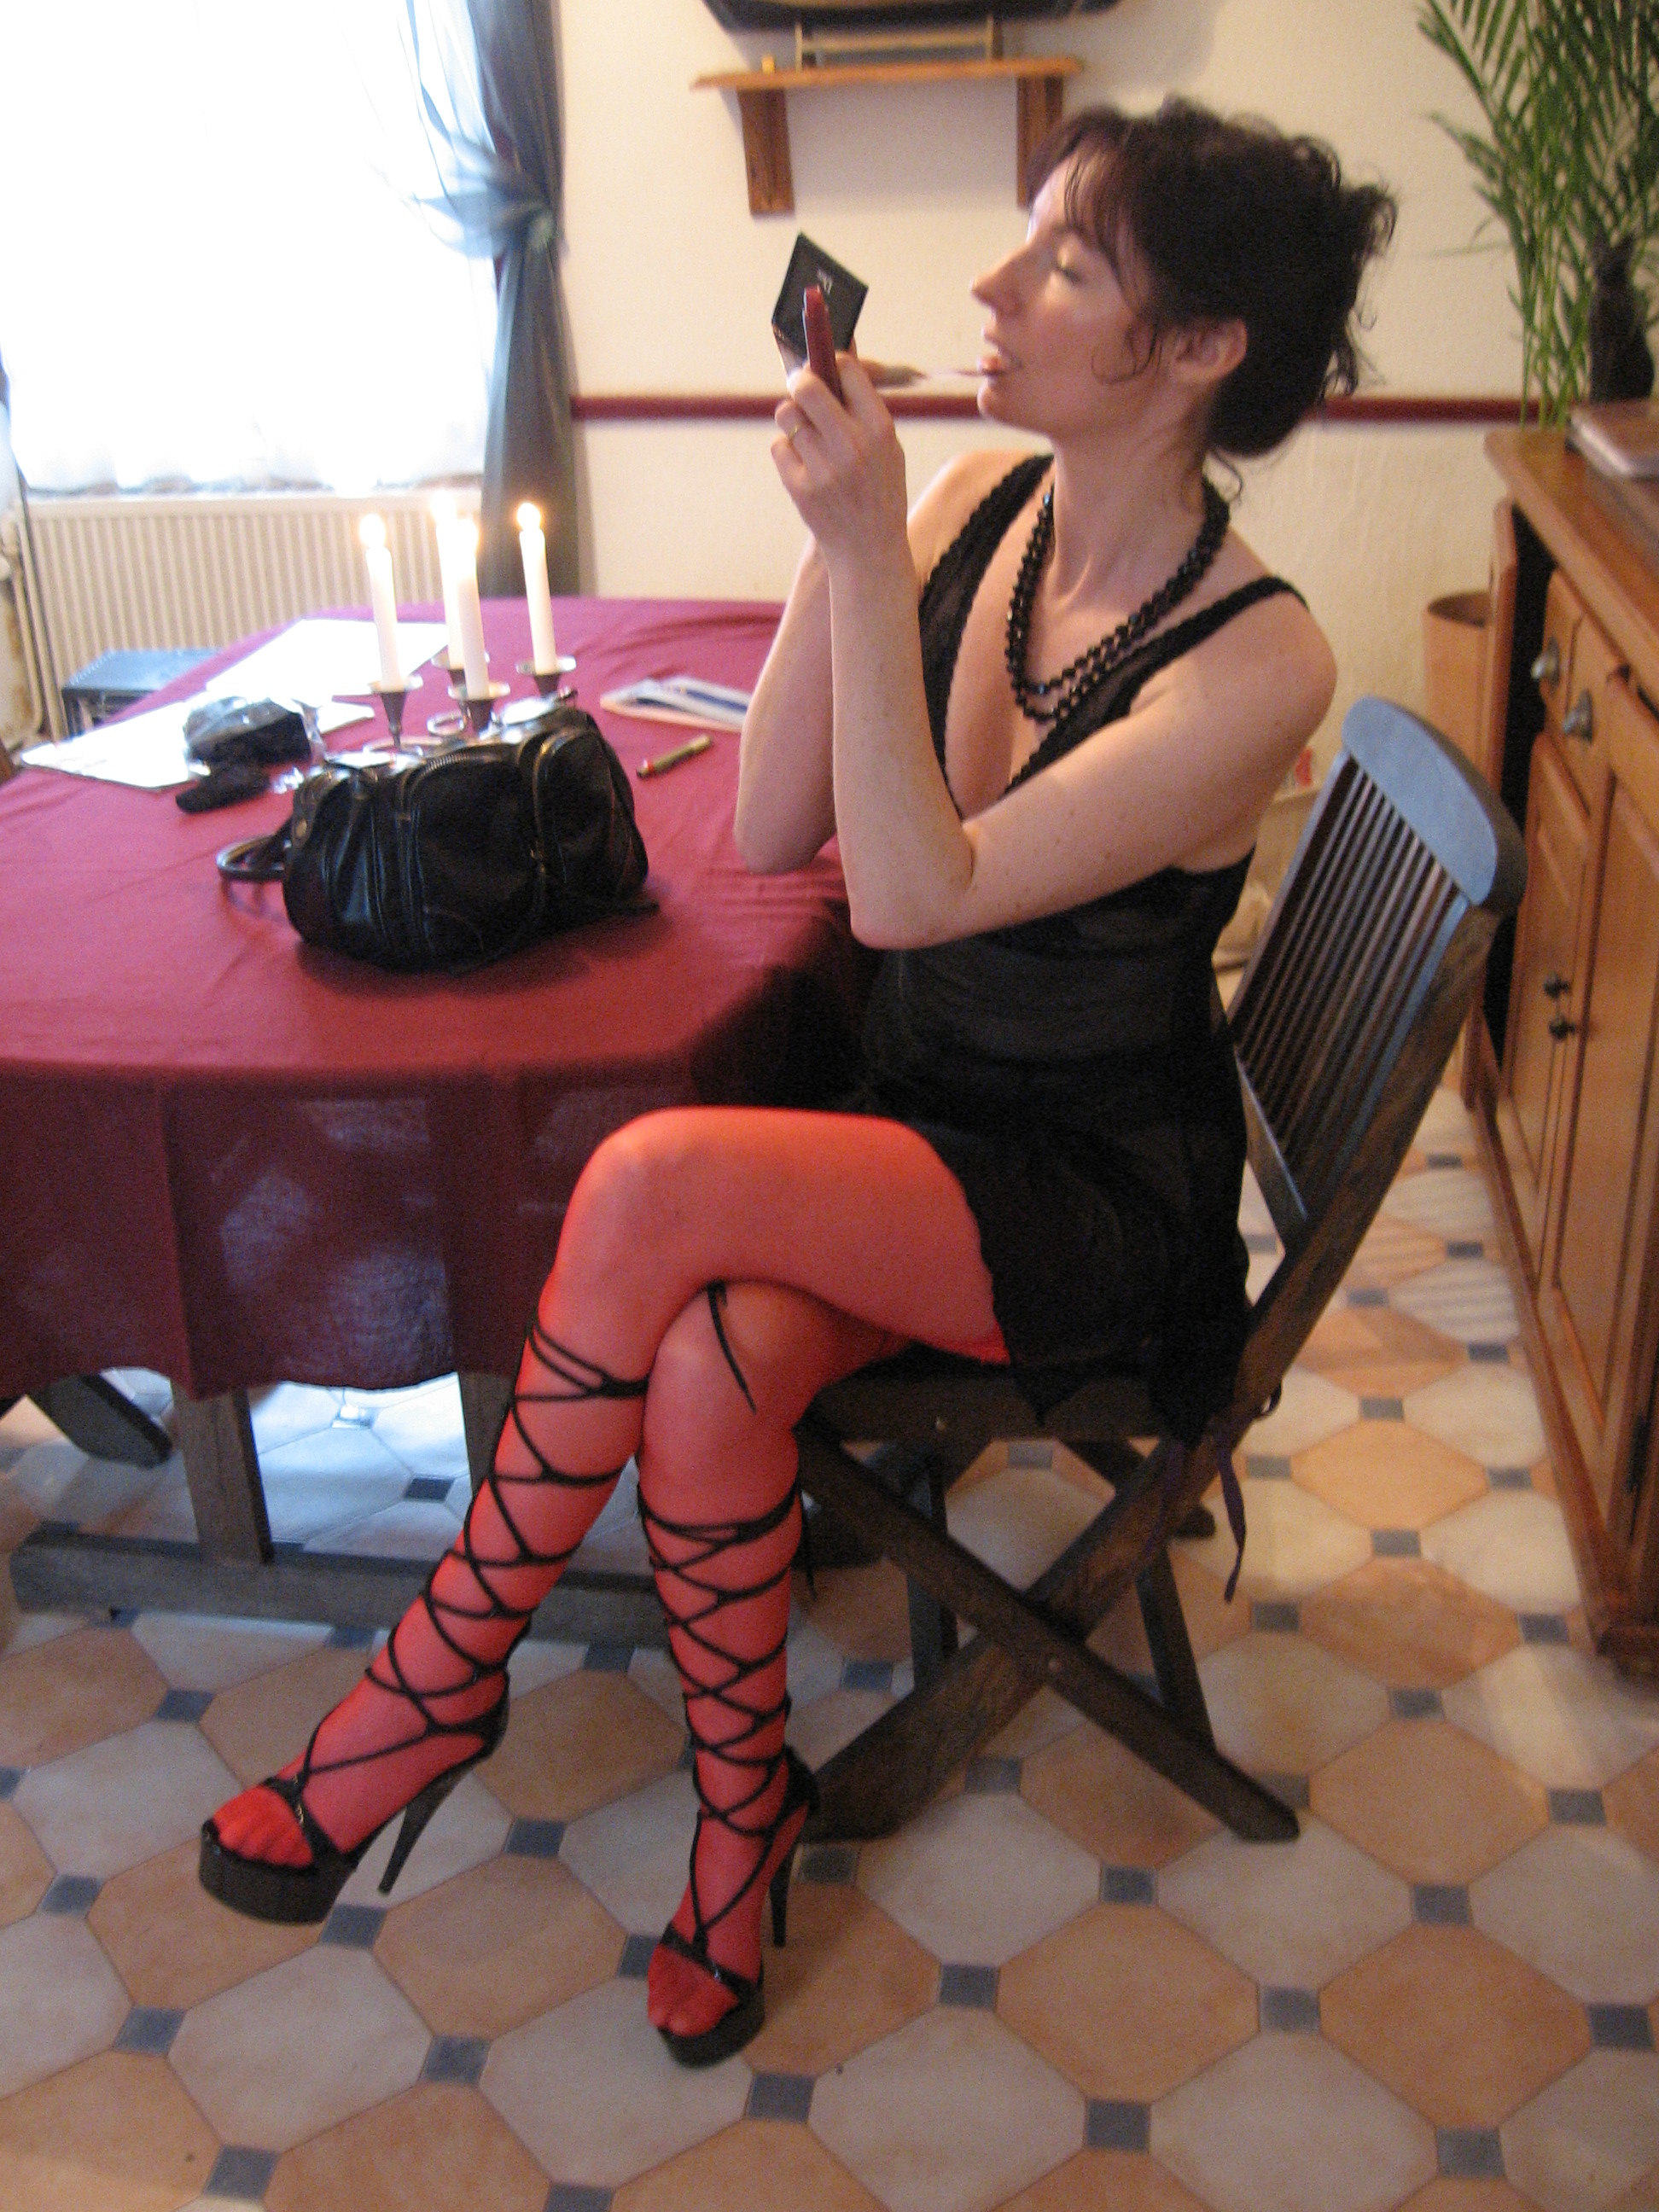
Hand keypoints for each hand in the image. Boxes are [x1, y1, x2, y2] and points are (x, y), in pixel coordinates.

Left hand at [771, 352, 909, 570]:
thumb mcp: (888, 447)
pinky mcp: (800, 488)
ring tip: (808, 437)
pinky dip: (788, 452)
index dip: (834, 362)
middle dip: (800, 381)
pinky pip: (778, 447)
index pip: (847, 369)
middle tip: (802, 389)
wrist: (870, 550)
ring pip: (787, 415)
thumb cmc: (879, 491)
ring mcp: (824, 468)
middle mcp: (852, 446)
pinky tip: (805, 466)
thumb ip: (865, 405)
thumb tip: (840, 353)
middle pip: (807, 386)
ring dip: (793, 420)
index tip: (830, 368)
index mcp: (880, 429)